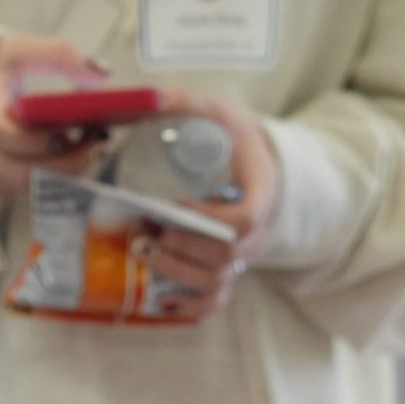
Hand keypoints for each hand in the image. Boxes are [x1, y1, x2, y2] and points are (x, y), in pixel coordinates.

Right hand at [0, 34, 110, 201]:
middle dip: (63, 164)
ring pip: (23, 187)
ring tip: (82, 147)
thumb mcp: (16, 49)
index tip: (68, 126)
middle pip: (18, 173)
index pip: (0, 133)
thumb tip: (98, 74)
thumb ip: (56, 55)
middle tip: (94, 145)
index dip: (37, 138)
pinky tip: (61, 157)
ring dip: (59, 172)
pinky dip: (46, 179)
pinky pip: (20, 192)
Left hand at [136, 88, 281, 317]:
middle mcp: (257, 234)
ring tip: (143, 251)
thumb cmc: (233, 143)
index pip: (246, 219)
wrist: (252, 171)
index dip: (212, 220)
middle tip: (144, 231)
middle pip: (225, 257)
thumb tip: (152, 96)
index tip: (176, 206)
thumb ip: (189, 104)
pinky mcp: (226, 276)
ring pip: (216, 284)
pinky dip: (188, 307)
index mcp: (261, 194)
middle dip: (181, 249)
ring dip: (176, 274)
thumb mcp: (220, 115)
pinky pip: (213, 304)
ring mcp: (241, 260)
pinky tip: (160, 297)